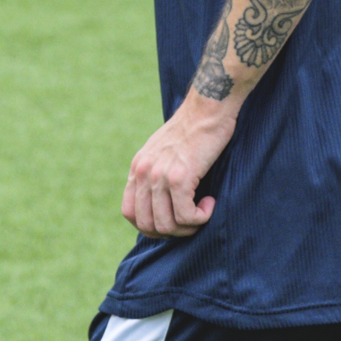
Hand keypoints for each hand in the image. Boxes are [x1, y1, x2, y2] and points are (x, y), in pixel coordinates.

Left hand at [122, 93, 237, 239]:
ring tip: (203, 212)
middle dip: (171, 232)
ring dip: (189, 227)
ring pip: (167, 225)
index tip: (172, 221)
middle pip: (147, 225)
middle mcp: (144, 172)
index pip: (129, 213)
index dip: (150, 226)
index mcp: (137, 167)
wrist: (209, 108)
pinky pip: (186, 216)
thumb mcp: (164, 151)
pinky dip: (201, 218)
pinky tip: (210, 204)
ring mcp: (160, 176)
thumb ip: (156, 174)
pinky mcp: (180, 178)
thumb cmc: (194, 131)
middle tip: (191, 221)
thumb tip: (160, 205)